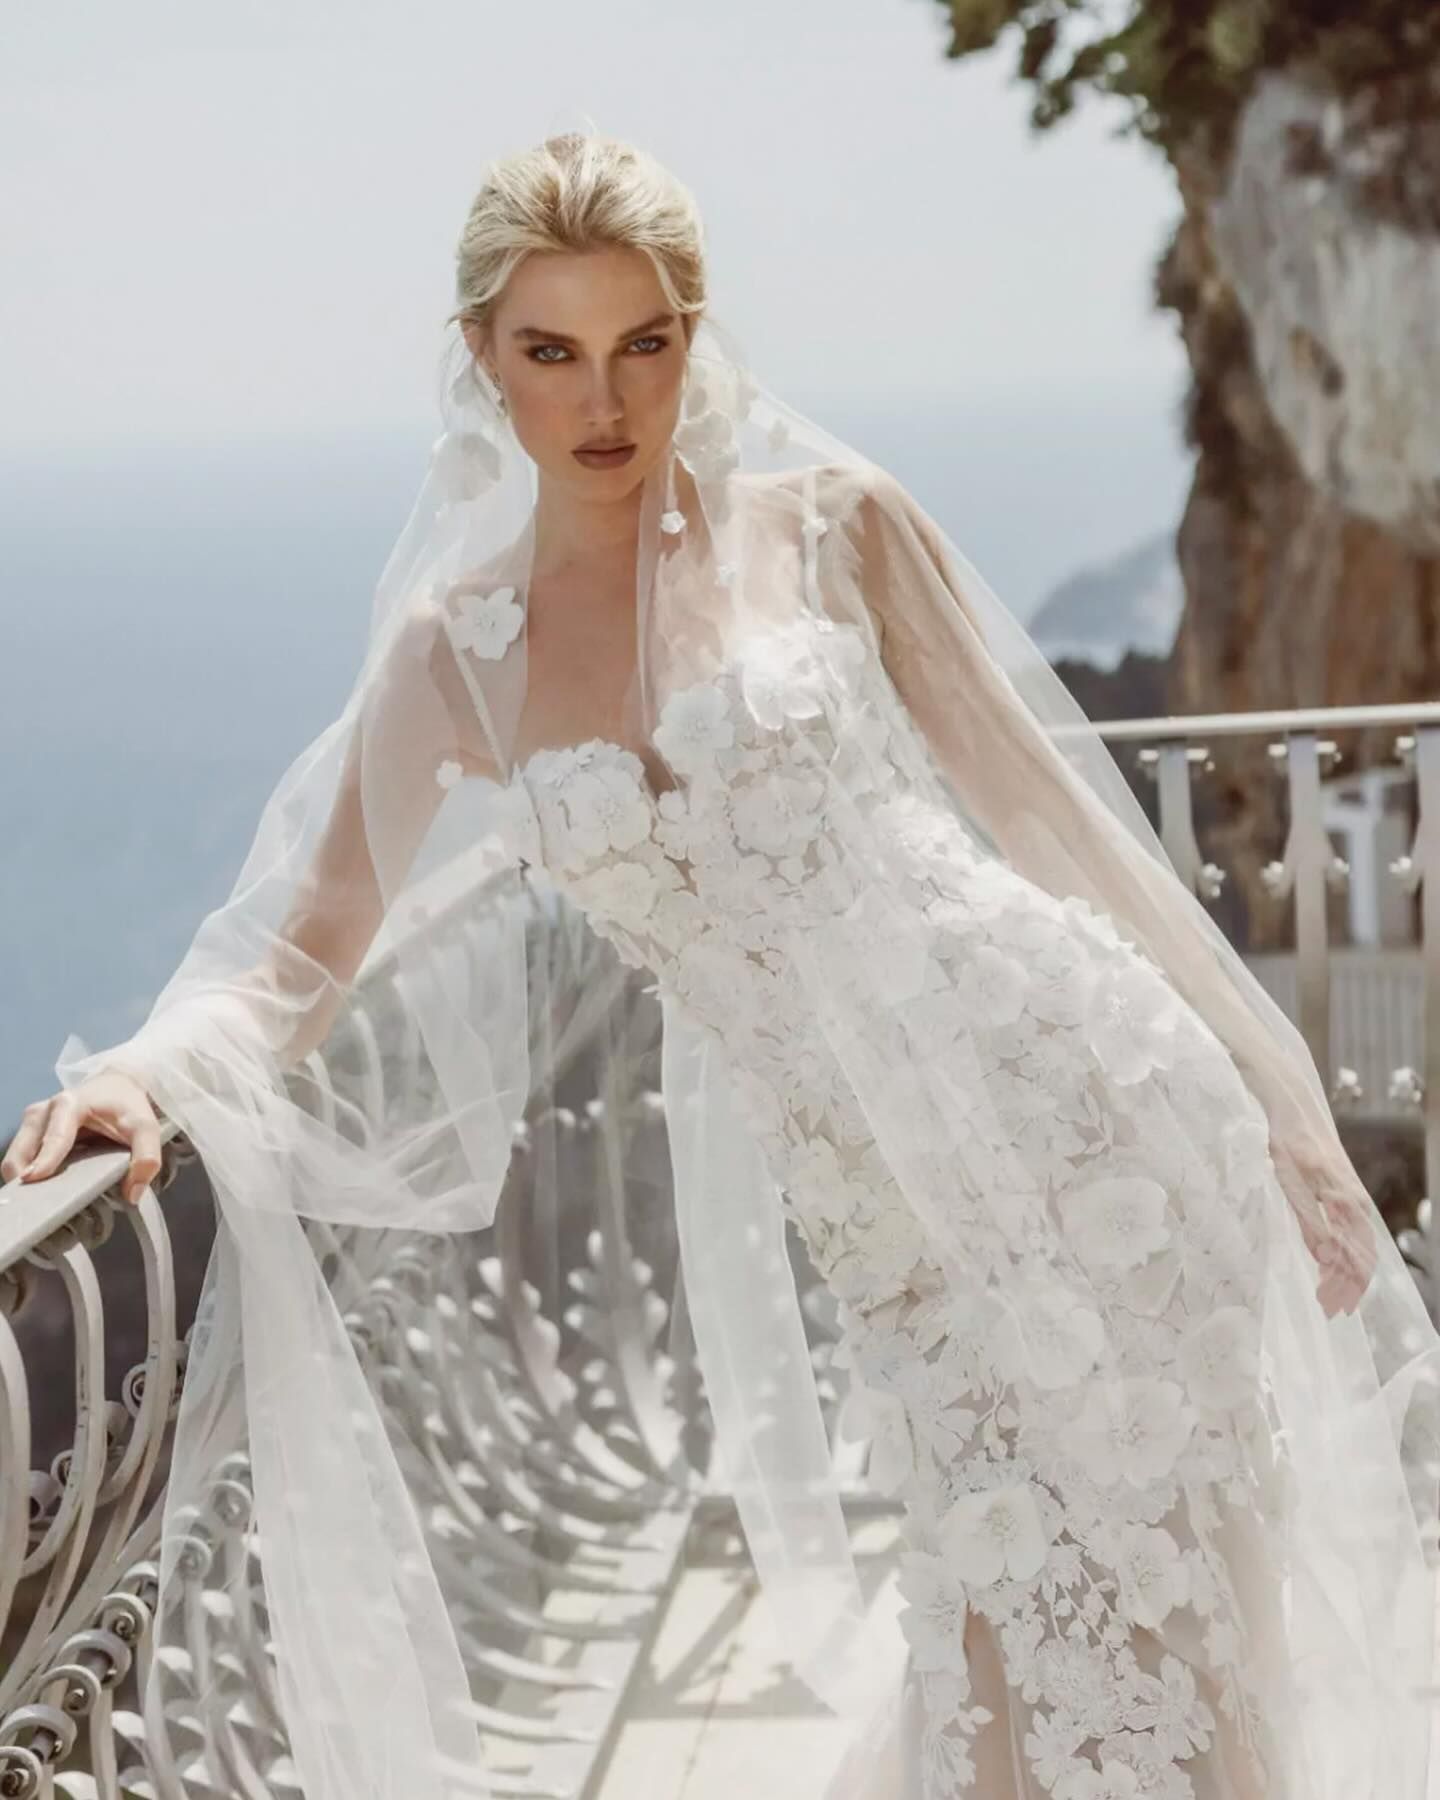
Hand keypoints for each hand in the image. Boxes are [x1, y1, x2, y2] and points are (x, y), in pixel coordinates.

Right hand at [2, 1071, 163, 1207]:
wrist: (116, 1087)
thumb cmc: (127, 1106)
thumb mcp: (145, 1126)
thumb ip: (146, 1156)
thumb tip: (133, 1194)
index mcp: (68, 1104)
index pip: (54, 1137)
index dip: (45, 1160)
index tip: (34, 1179)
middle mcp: (42, 1112)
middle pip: (22, 1153)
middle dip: (28, 1179)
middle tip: (44, 1206)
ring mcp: (32, 1124)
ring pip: (16, 1160)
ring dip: (27, 1182)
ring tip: (46, 1202)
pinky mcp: (29, 1135)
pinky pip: (21, 1162)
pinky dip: (30, 1177)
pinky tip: (47, 1190)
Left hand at [1267, 1122, 1377, 1317]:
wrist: (1292, 1110)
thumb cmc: (1289, 1145)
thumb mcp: (1293, 1185)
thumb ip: (1310, 1222)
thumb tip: (1325, 1259)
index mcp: (1349, 1204)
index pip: (1358, 1257)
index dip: (1347, 1286)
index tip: (1334, 1309)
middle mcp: (1356, 1203)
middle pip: (1360, 1254)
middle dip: (1348, 1285)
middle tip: (1332, 1310)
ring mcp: (1350, 1196)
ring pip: (1355, 1243)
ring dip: (1344, 1270)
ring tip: (1331, 1294)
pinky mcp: (1340, 1191)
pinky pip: (1348, 1229)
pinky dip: (1342, 1250)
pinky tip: (1329, 1260)